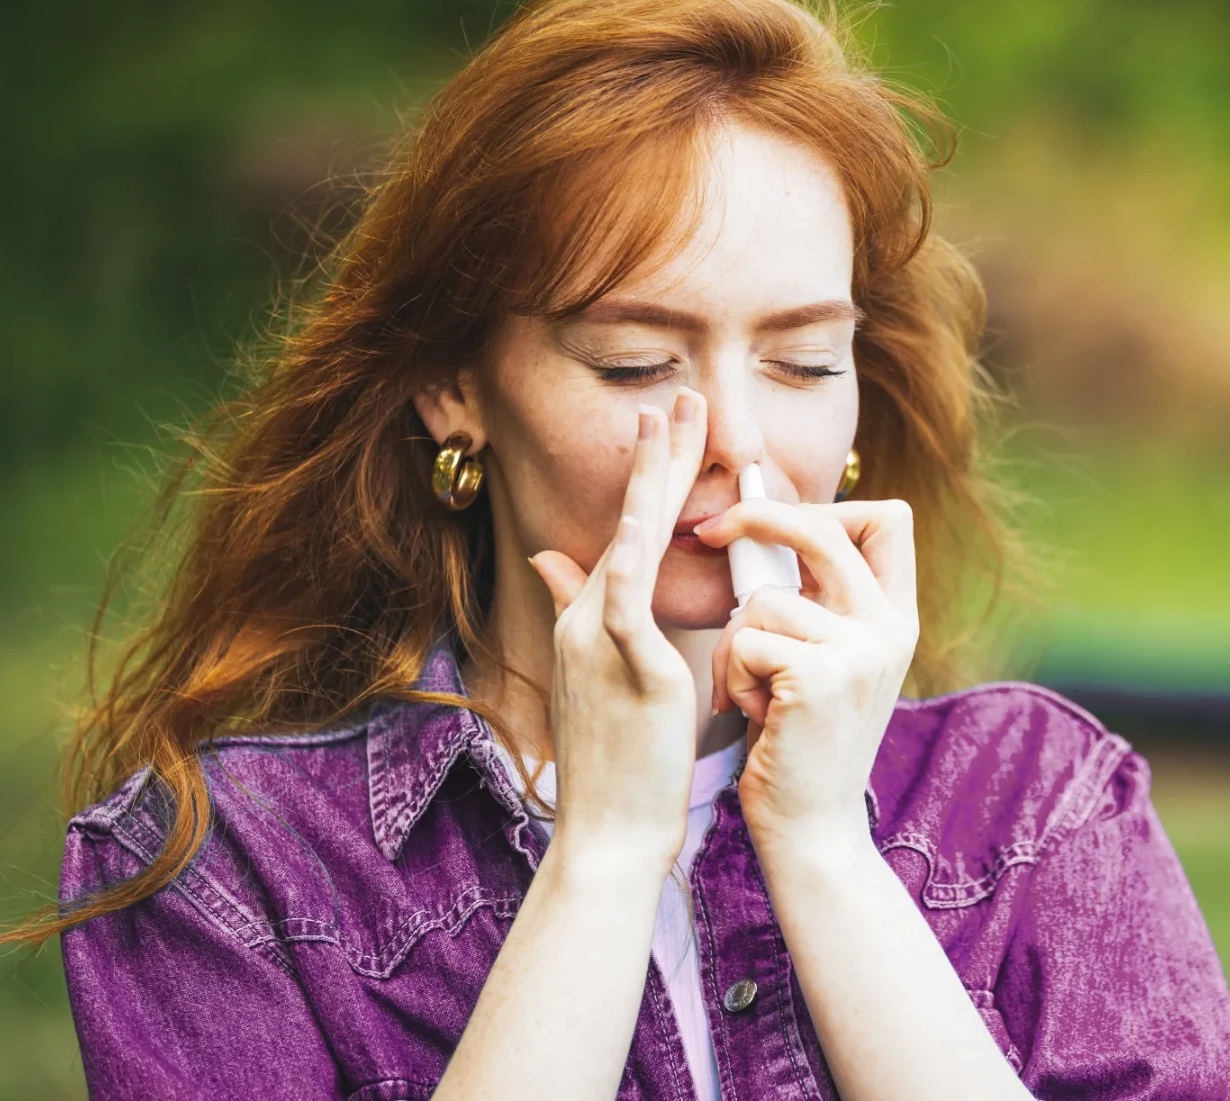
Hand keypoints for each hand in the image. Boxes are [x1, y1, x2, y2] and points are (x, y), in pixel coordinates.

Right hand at [527, 388, 707, 876]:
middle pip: (626, 520)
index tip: (674, 422)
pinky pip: (624, 610)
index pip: (627, 530)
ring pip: (625, 546)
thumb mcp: (593, 677)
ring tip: (668, 423)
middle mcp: (587, 620)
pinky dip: (629, 563)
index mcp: (590, 619)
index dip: (652, 475)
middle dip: (655, 456)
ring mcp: (599, 644)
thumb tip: (550, 559)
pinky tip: (643, 522)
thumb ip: (576, 612)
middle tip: (679, 394)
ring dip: (649, 481)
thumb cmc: (615, 762)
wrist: (608, 835)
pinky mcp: (623, 674)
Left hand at [690, 497, 918, 843]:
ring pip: (763, 598)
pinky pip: (745, 639)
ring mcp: (860, 652)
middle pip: (823, 527)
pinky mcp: (818, 678)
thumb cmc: (797, 737)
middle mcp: (889, 628)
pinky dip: (732, 676)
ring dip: (734, 644)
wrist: (811, 826)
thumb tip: (762, 519)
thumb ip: (816, 598)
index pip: (888, 519)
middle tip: (710, 531)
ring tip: (751, 693)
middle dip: (756, 517)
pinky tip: (752, 715)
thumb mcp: (823, 657)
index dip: (829, 503)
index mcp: (895, 618)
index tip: (773, 513)